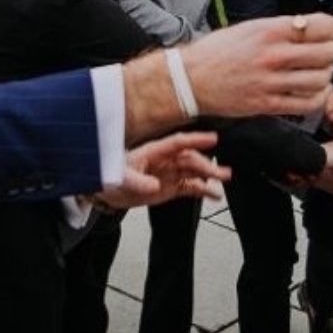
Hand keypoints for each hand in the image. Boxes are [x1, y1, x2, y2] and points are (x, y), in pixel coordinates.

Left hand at [93, 131, 229, 209]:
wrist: (107, 191)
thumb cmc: (112, 176)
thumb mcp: (122, 178)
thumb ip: (139, 182)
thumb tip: (155, 185)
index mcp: (154, 151)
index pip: (178, 143)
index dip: (196, 139)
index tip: (212, 138)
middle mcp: (165, 160)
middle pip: (190, 159)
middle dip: (206, 165)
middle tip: (222, 173)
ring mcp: (170, 173)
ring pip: (194, 171)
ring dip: (209, 175)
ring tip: (224, 179)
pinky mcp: (171, 187)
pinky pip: (190, 186)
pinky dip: (203, 190)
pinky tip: (214, 194)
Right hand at [181, 12, 332, 117]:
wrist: (191, 79)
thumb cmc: (218, 51)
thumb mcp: (249, 28)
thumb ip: (280, 28)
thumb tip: (311, 30)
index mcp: (270, 30)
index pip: (322, 26)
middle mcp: (274, 55)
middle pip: (327, 53)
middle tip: (328, 52)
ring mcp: (272, 82)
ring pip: (322, 79)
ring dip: (326, 75)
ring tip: (319, 72)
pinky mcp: (268, 104)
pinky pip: (309, 103)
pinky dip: (320, 97)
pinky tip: (316, 91)